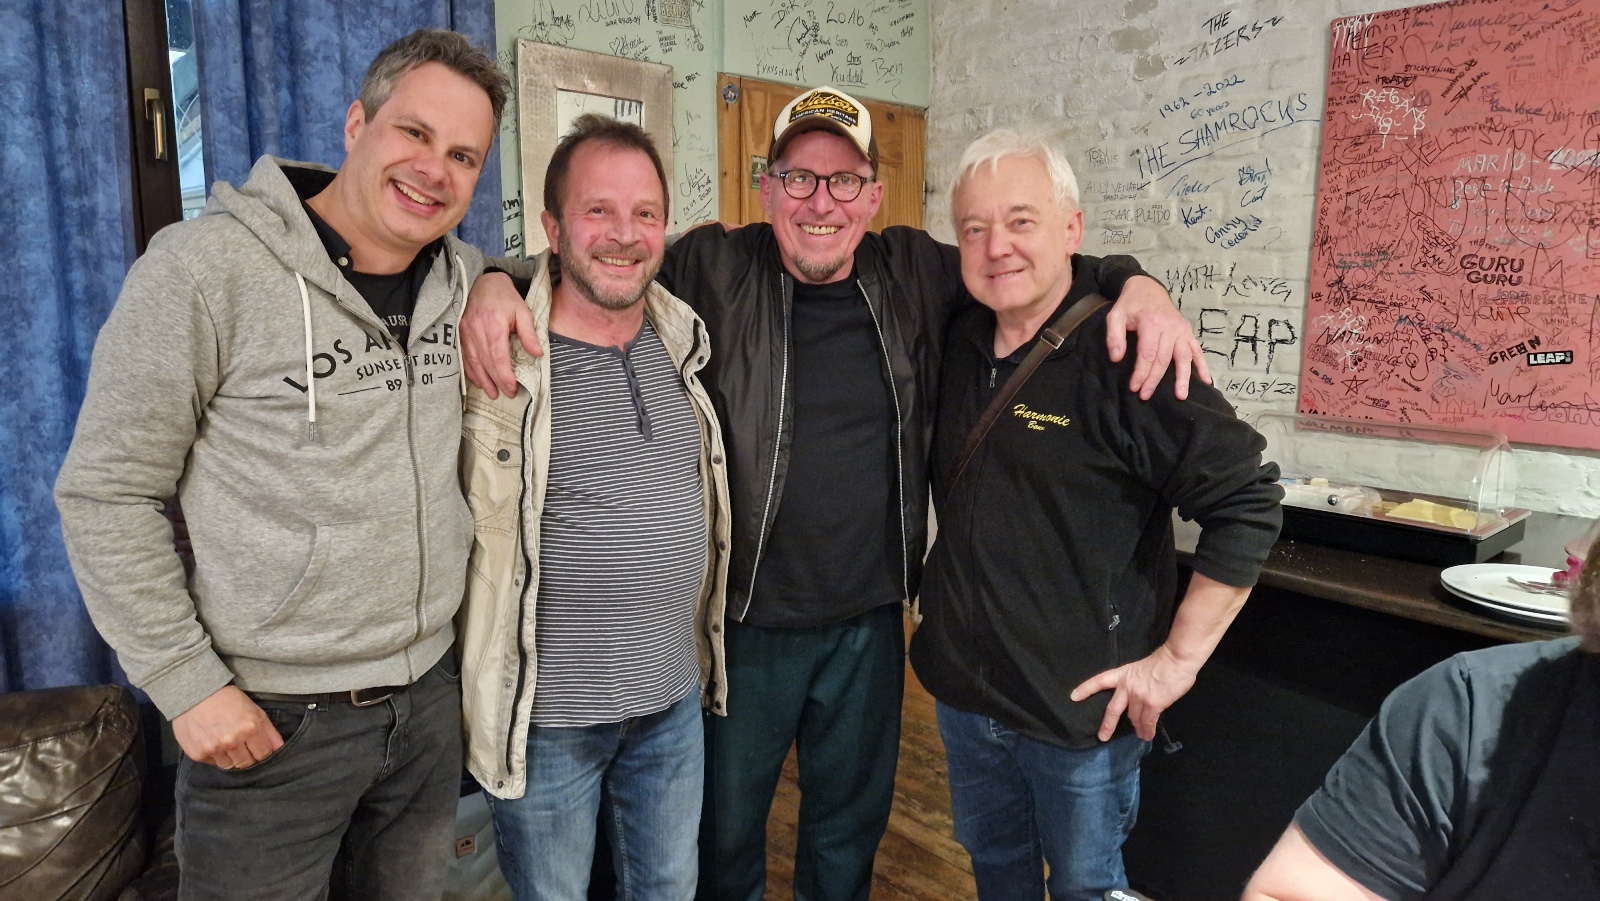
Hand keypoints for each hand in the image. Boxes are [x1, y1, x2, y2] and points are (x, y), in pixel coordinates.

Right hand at [171, 685, 283, 769]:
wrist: (196, 694)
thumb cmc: (228, 700)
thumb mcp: (254, 710)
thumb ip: (269, 731)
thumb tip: (279, 748)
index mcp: (250, 729)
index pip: (264, 754)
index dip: (262, 751)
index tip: (258, 748)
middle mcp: (232, 741)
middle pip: (246, 763)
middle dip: (247, 757)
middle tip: (242, 746)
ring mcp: (214, 749)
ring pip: (230, 766)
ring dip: (231, 758)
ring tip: (226, 742)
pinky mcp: (199, 754)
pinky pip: (213, 763)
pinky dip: (215, 756)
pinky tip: (213, 741)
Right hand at [462, 271, 539, 398]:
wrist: (484, 282)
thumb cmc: (506, 298)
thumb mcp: (523, 312)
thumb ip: (529, 334)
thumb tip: (537, 355)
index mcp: (494, 325)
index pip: (498, 357)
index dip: (505, 376)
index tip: (512, 388)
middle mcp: (476, 330)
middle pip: (486, 362)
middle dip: (496, 381)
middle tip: (506, 395)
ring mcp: (465, 331)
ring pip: (473, 361)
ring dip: (482, 380)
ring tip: (492, 393)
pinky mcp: (459, 332)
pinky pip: (464, 356)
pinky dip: (470, 371)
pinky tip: (478, 380)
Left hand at [1070, 645, 1198, 741]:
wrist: (1176, 659)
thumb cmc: (1163, 661)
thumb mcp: (1141, 669)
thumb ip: (1136, 683)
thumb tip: (1140, 698)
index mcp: (1123, 674)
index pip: (1100, 681)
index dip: (1086, 689)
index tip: (1073, 696)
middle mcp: (1127, 687)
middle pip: (1112, 709)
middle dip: (1107, 725)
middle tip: (1102, 737)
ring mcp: (1139, 697)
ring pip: (1134, 718)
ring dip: (1137, 728)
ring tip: (1140, 735)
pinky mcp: (1152, 704)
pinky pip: (1147, 722)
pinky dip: (1147, 730)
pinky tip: (1147, 736)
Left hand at [1103, 275, 1211, 400]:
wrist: (1147, 287)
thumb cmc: (1130, 304)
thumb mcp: (1115, 315)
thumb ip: (1114, 336)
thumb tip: (1117, 358)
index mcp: (1152, 323)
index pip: (1147, 354)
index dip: (1141, 373)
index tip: (1134, 387)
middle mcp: (1170, 327)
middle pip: (1164, 359)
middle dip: (1155, 380)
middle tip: (1146, 396)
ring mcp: (1182, 330)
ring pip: (1184, 357)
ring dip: (1183, 378)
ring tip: (1181, 396)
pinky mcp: (1188, 332)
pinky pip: (1197, 350)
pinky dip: (1202, 366)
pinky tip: (1206, 381)